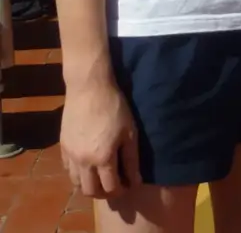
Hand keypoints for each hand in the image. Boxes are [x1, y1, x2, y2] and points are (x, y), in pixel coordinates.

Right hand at [60, 77, 140, 197]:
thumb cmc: (115, 107)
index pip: (111, 187)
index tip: (130, 184)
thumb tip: (135, 180)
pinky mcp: (62, 147)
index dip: (123, 189)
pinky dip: (78, 174)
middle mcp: (83, 162)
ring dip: (89, 185)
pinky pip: (68, 170)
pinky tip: (88, 165)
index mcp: (103, 158)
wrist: (88, 89)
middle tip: (116, 185)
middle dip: (104, 193)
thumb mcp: (130, 132)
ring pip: (76, 183)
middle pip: (90, 191)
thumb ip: (131, 159)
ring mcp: (70, 155)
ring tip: (102, 177)